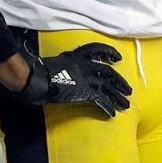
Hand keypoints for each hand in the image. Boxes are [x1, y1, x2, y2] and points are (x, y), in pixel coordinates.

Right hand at [15, 42, 131, 117]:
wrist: (33, 79)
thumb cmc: (37, 72)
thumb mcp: (54, 64)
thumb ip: (64, 66)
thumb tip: (66, 72)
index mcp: (75, 56)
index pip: (96, 49)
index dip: (108, 52)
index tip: (118, 58)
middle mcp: (83, 65)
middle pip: (107, 71)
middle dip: (119, 81)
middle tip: (128, 90)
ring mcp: (84, 77)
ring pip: (107, 86)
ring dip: (118, 95)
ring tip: (126, 104)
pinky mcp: (83, 91)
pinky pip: (100, 98)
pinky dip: (108, 106)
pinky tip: (112, 113)